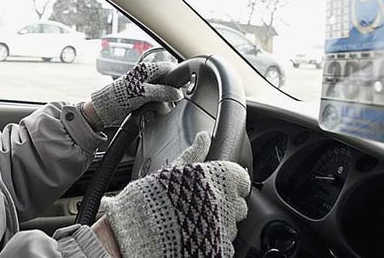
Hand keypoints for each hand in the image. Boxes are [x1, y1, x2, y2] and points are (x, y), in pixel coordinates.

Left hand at [91, 62, 182, 125]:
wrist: (104, 109)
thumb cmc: (118, 97)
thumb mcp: (143, 93)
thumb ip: (162, 92)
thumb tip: (178, 93)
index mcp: (147, 69)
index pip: (169, 67)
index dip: (178, 76)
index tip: (184, 86)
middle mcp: (147, 76)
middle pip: (168, 80)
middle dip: (172, 90)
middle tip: (173, 99)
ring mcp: (145, 87)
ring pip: (163, 91)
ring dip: (165, 99)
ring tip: (162, 106)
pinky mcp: (142, 97)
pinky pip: (156, 99)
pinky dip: (158, 105)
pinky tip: (155, 109)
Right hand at [101, 132, 249, 257]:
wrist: (141, 230)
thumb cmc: (155, 197)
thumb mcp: (174, 168)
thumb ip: (194, 153)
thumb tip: (203, 137)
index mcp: (220, 178)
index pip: (241, 179)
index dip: (230, 183)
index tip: (219, 186)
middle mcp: (227, 201)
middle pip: (239, 204)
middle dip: (225, 204)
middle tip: (202, 205)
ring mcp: (225, 227)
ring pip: (231, 225)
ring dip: (219, 223)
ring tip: (194, 220)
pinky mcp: (220, 248)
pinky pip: (224, 244)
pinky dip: (214, 241)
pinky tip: (195, 235)